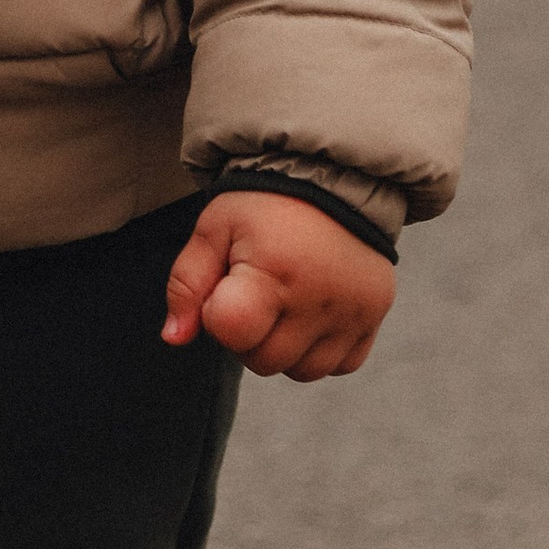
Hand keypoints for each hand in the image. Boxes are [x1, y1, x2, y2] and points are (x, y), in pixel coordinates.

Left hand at [161, 189, 395, 381]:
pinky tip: (312, 313)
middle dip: (248, 334)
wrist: (332, 177)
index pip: (230, 331)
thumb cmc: (265, 204)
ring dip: (284, 347)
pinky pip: (340, 365)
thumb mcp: (215, 227)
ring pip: (302, 371)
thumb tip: (173, 338)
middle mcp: (319, 298)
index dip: (217, 313)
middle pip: (263, 361)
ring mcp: (352, 313)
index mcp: (275, 270)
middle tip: (255, 291)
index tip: (228, 283)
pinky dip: (320, 349)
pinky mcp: (374, 318)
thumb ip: (187, 283)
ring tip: (283, 301)